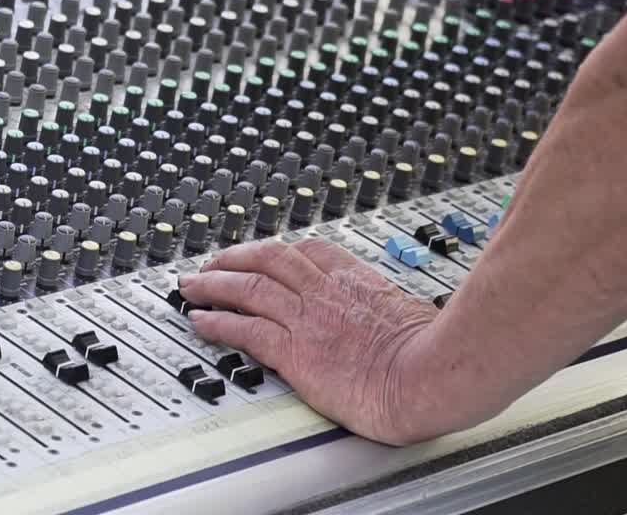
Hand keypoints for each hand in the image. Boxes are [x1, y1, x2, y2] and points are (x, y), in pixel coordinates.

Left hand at [179, 238, 440, 444]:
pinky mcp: (294, 351)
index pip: (307, 252)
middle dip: (233, 259)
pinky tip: (200, 322)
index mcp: (356, 280)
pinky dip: (217, 322)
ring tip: (190, 287)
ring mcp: (307, 319)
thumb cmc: (436, 355)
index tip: (260, 255)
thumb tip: (403, 325)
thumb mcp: (414, 316)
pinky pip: (244, 329)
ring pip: (247, 288)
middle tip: (210, 265)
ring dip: (212, 285)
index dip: (276, 252)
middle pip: (267, 260)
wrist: (432, 376)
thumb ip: (393, 314)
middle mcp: (326, 292)